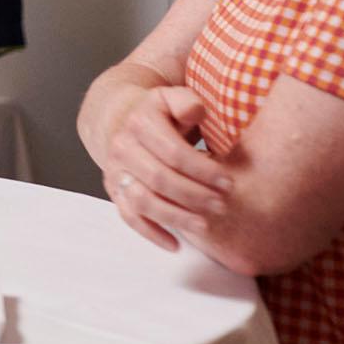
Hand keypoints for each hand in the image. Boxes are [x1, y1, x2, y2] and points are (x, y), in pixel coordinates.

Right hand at [100, 84, 230, 250]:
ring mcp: (115, 170)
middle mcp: (122, 146)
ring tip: (205, 226)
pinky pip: (128, 217)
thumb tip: (195, 111)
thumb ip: (187, 102)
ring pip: (142, 200)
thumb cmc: (164, 115)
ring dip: (175, 217)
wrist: (126, 120)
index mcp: (140, 122)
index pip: (173, 152)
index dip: (203, 170)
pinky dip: (150, 233)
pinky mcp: (114, 191)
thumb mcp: (174, 99)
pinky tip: (175, 244)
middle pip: (158, 179)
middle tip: (222, 206)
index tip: (229, 183)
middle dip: (194, 195)